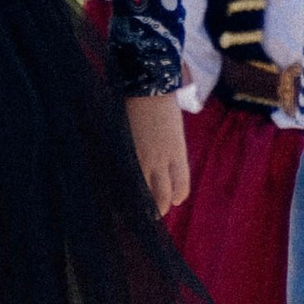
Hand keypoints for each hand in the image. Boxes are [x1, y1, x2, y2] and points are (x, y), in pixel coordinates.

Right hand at [128, 93, 190, 214]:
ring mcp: (143, 158)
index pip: (181, 186)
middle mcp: (162, 160)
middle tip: (156, 213)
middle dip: (160, 208)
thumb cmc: (163, 107)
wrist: (148, 90)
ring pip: (144, 193)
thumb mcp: (175, 132)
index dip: (177, 197)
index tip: (174, 201)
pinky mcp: (127, 153)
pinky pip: (127, 180)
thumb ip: (172, 152)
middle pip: (163, 196)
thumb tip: (165, 168)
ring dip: (143, 205)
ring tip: (139, 210)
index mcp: (177, 154)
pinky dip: (126, 190)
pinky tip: (123, 195)